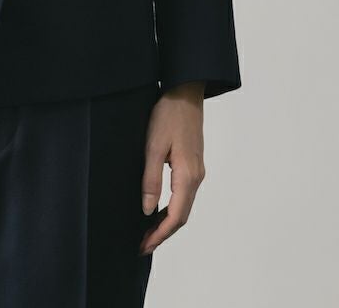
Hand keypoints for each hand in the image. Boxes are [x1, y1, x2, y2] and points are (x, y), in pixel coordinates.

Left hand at [139, 81, 204, 256]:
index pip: (176, 217)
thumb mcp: (153, 146)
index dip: (159, 235)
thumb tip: (147, 210)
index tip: (143, 246)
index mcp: (188, 176)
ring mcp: (197, 171)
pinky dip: (171, 208)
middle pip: (182, 216)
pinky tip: (158, 209)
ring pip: (183, 206)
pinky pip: (183, 195)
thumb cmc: (168, 115)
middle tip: (141, 245)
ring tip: (146, 231)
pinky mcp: (192, 164)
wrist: (185, 92)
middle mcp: (196, 177)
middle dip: (162, 233)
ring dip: (166, 222)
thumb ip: (151, 179)